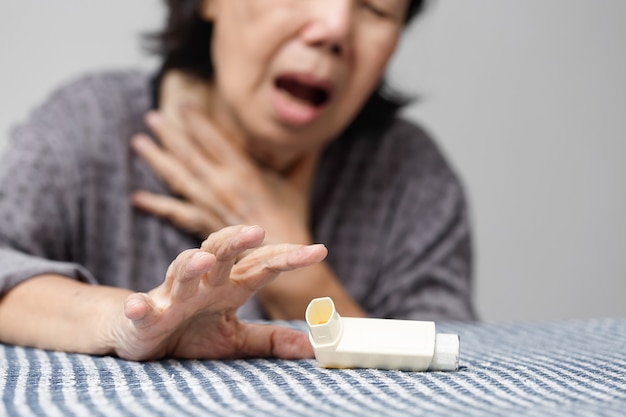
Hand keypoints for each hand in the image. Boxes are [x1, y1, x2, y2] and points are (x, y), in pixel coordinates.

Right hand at [109, 225, 326, 360]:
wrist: (146, 336)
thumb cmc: (193, 333)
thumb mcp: (237, 339)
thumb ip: (271, 339)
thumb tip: (312, 346)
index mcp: (229, 287)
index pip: (262, 266)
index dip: (289, 257)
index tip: (320, 250)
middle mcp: (203, 284)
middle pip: (220, 254)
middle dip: (236, 241)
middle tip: (257, 231)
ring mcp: (173, 297)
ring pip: (181, 272)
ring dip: (190, 264)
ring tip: (204, 260)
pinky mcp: (146, 316)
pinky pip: (141, 309)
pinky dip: (139, 306)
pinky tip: (138, 306)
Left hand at [131, 107, 314, 244]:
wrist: (282, 257)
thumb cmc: (292, 219)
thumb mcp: (298, 182)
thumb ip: (302, 155)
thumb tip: (311, 132)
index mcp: (244, 173)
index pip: (215, 140)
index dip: (198, 122)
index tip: (182, 105)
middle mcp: (221, 187)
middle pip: (189, 155)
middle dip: (169, 134)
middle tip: (151, 117)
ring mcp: (209, 206)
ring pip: (177, 178)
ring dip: (156, 160)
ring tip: (139, 143)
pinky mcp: (203, 225)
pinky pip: (174, 213)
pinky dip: (155, 205)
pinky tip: (137, 197)